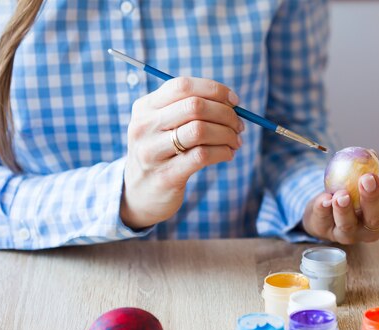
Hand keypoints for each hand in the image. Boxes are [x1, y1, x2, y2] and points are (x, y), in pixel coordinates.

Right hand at [120, 77, 243, 228]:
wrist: (139, 194)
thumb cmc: (161, 153)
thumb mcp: (163, 126)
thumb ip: (188, 109)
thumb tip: (232, 102)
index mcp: (145, 107)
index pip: (183, 86)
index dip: (214, 90)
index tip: (235, 101)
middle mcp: (145, 126)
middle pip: (195, 106)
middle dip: (226, 114)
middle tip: (239, 125)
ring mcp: (152, 152)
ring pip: (200, 130)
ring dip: (226, 134)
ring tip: (235, 141)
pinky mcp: (165, 175)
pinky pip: (202, 156)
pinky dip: (222, 152)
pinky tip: (227, 154)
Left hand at [301, 172, 378, 243]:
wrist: (327, 205)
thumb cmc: (354, 190)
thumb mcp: (364, 177)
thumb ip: (370, 167)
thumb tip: (371, 154)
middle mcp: (371, 229)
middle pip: (376, 219)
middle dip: (372, 199)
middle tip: (367, 180)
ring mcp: (349, 234)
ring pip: (348, 225)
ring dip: (345, 209)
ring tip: (341, 195)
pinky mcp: (326, 232)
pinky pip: (324, 221)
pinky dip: (324, 210)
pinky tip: (324, 199)